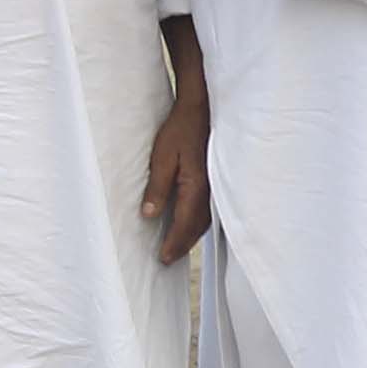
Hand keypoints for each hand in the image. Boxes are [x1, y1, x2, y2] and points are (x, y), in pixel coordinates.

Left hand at [140, 73, 213, 264]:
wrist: (202, 108)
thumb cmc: (180, 130)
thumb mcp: (162, 157)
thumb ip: (158, 188)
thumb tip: (149, 215)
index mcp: (196, 188)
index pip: (184, 224)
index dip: (173, 243)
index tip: (163, 258)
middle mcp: (211, 191)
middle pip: (198, 227)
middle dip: (183, 244)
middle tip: (168, 259)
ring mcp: (217, 186)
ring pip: (206, 220)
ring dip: (192, 235)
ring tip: (178, 245)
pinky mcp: (217, 179)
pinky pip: (210, 209)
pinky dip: (200, 222)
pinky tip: (192, 223)